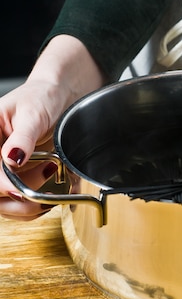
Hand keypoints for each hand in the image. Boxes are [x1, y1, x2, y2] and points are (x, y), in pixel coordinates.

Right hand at [0, 35, 105, 219]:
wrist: (58, 97)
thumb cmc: (42, 96)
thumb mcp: (32, 113)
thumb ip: (22, 138)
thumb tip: (11, 158)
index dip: (0, 184)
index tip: (18, 190)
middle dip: (15, 198)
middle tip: (41, 195)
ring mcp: (1, 169)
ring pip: (5, 202)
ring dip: (27, 202)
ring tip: (49, 180)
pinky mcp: (14, 177)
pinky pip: (18, 200)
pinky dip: (35, 201)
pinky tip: (50, 185)